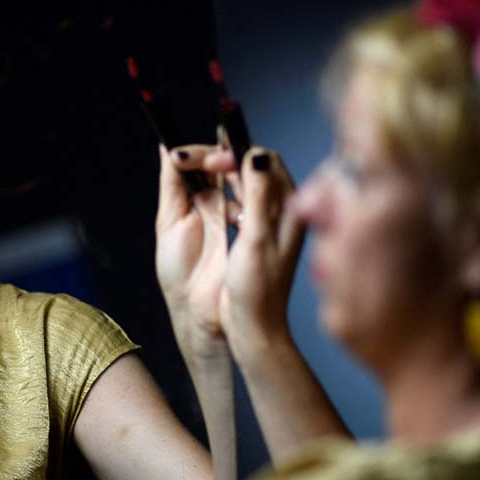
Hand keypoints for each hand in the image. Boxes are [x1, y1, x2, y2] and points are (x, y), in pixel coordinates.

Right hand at [164, 146, 305, 358]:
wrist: (255, 327)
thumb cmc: (257, 290)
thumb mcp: (256, 239)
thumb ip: (257, 195)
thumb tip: (255, 155)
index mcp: (288, 207)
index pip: (265, 161)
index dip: (235, 152)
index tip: (211, 162)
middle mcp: (282, 209)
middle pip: (252, 166)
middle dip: (220, 158)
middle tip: (191, 161)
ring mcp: (268, 220)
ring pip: (242, 181)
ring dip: (217, 173)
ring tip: (190, 171)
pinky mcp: (255, 232)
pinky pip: (237, 199)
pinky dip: (219, 192)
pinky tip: (203, 198)